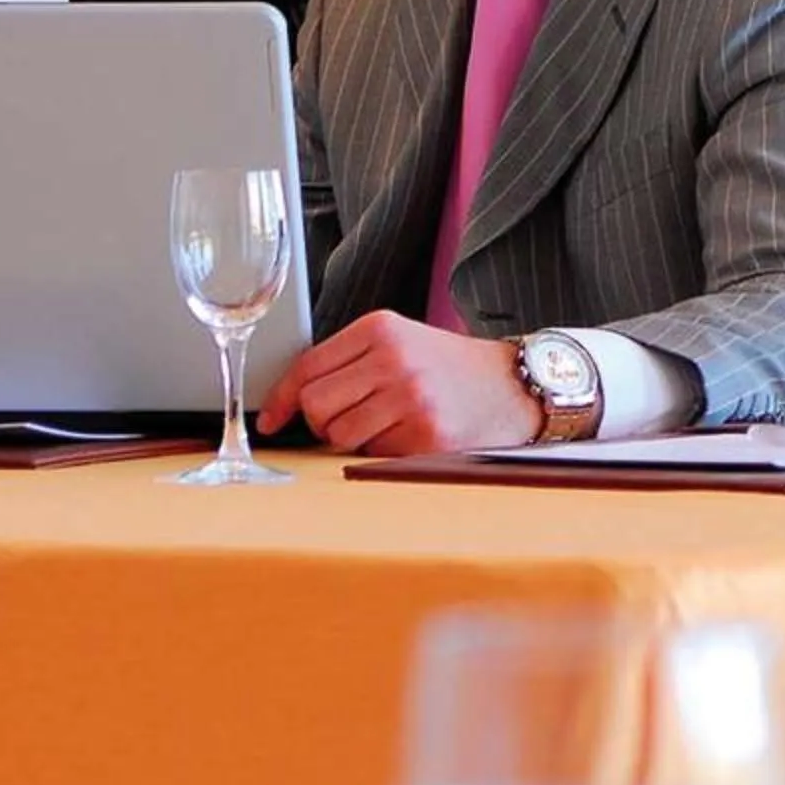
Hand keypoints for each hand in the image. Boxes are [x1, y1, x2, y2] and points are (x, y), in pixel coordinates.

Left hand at [259, 311, 540, 455]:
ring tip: (385, 425)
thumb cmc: (449, 368)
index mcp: (380, 329)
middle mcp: (394, 359)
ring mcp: (411, 398)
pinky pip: (374, 455)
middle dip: (322, 421)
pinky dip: (383, 452)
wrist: (514, 386)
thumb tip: (289, 403)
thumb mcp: (401, 341)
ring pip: (339, 435)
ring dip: (353, 440)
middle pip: (316, 405)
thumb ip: (349, 361)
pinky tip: (410, 435)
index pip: (308, 366)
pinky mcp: (428, 435)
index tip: (271, 420)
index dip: (281, 399)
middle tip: (348, 420)